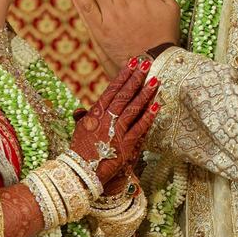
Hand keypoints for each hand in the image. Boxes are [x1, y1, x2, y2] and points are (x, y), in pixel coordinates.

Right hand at [69, 58, 160, 186]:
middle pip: (124, 95)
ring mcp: (116, 132)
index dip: (123, 75)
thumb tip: (82, 109)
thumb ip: (84, 117)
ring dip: (145, 93)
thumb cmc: (80, 151)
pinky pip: (139, 128)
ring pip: (133, 109)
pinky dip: (149, 117)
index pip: (112, 89)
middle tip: (146, 63)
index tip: (132, 62)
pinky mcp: (125, 146)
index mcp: (95, 113)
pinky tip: (157, 106)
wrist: (80, 174)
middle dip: (136, 78)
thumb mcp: (80, 130)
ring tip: (155, 80)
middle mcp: (106, 120)